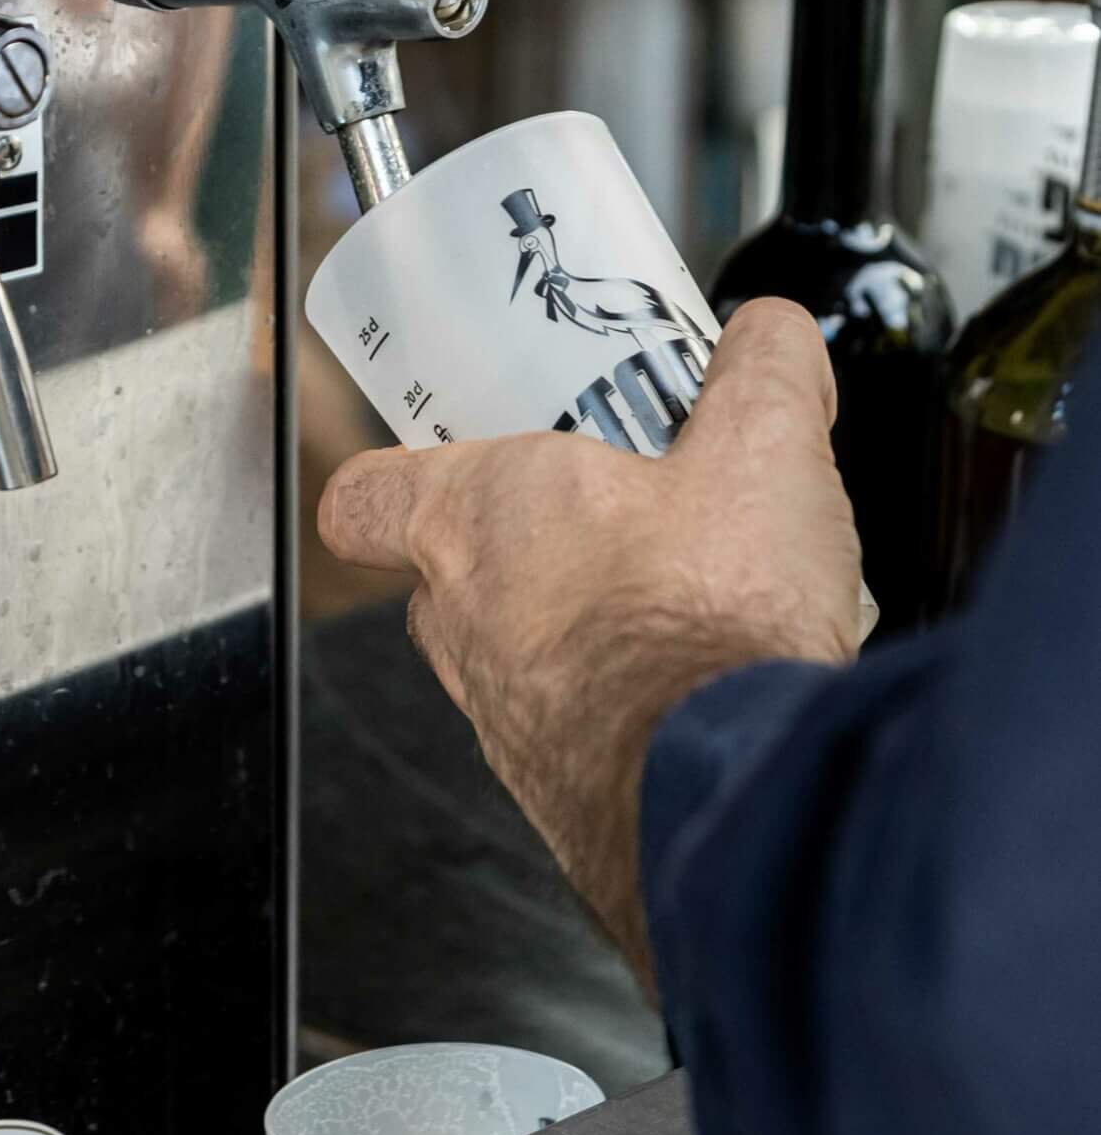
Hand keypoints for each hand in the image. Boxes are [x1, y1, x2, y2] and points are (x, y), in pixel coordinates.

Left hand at [317, 300, 860, 985]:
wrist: (742, 798)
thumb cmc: (710, 624)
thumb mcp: (765, 450)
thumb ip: (764, 371)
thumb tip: (772, 336)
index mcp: (479, 519)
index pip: (362, 498)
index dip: (385, 479)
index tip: (421, 463)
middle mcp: (466, 624)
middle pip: (445, 577)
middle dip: (518, 549)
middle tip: (599, 520)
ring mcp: (505, 721)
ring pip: (510, 661)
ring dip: (577, 633)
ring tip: (675, 607)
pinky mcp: (560, 797)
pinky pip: (571, 737)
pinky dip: (623, 712)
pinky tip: (702, 693)